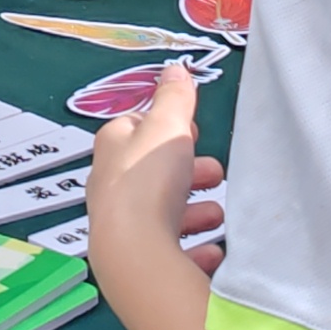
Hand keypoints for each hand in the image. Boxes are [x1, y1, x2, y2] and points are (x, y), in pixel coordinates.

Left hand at [85, 61, 228, 287]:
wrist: (134, 254)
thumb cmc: (146, 183)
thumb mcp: (167, 126)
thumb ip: (174, 98)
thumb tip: (174, 69)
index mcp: (113, 148)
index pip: (135, 128)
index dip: (164, 126)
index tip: (191, 129)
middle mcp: (112, 186)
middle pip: (153, 173)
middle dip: (187, 171)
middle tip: (214, 171)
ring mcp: (123, 225)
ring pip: (163, 213)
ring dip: (193, 211)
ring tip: (218, 212)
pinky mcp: (138, 259)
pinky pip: (172, 251)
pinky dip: (195, 248)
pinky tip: (212, 250)